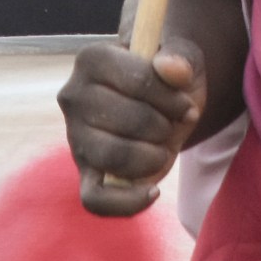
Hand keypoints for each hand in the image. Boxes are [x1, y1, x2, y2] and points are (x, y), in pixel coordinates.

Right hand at [57, 36, 207, 215]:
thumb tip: (170, 68)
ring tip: (163, 148)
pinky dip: (127, 202)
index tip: (187, 105)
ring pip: (114, 158)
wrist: (161, 104)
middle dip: (165, 127)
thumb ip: (181, 58)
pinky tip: (153, 191)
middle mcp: (74, 96)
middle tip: (173, 124)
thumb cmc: (168, 78)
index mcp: (92, 58)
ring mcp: (76, 136)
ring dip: (153, 157)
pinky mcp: (84, 172)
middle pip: (130, 120)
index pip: (138, 81)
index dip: (172, 99)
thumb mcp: (182, 59)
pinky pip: (95, 199)